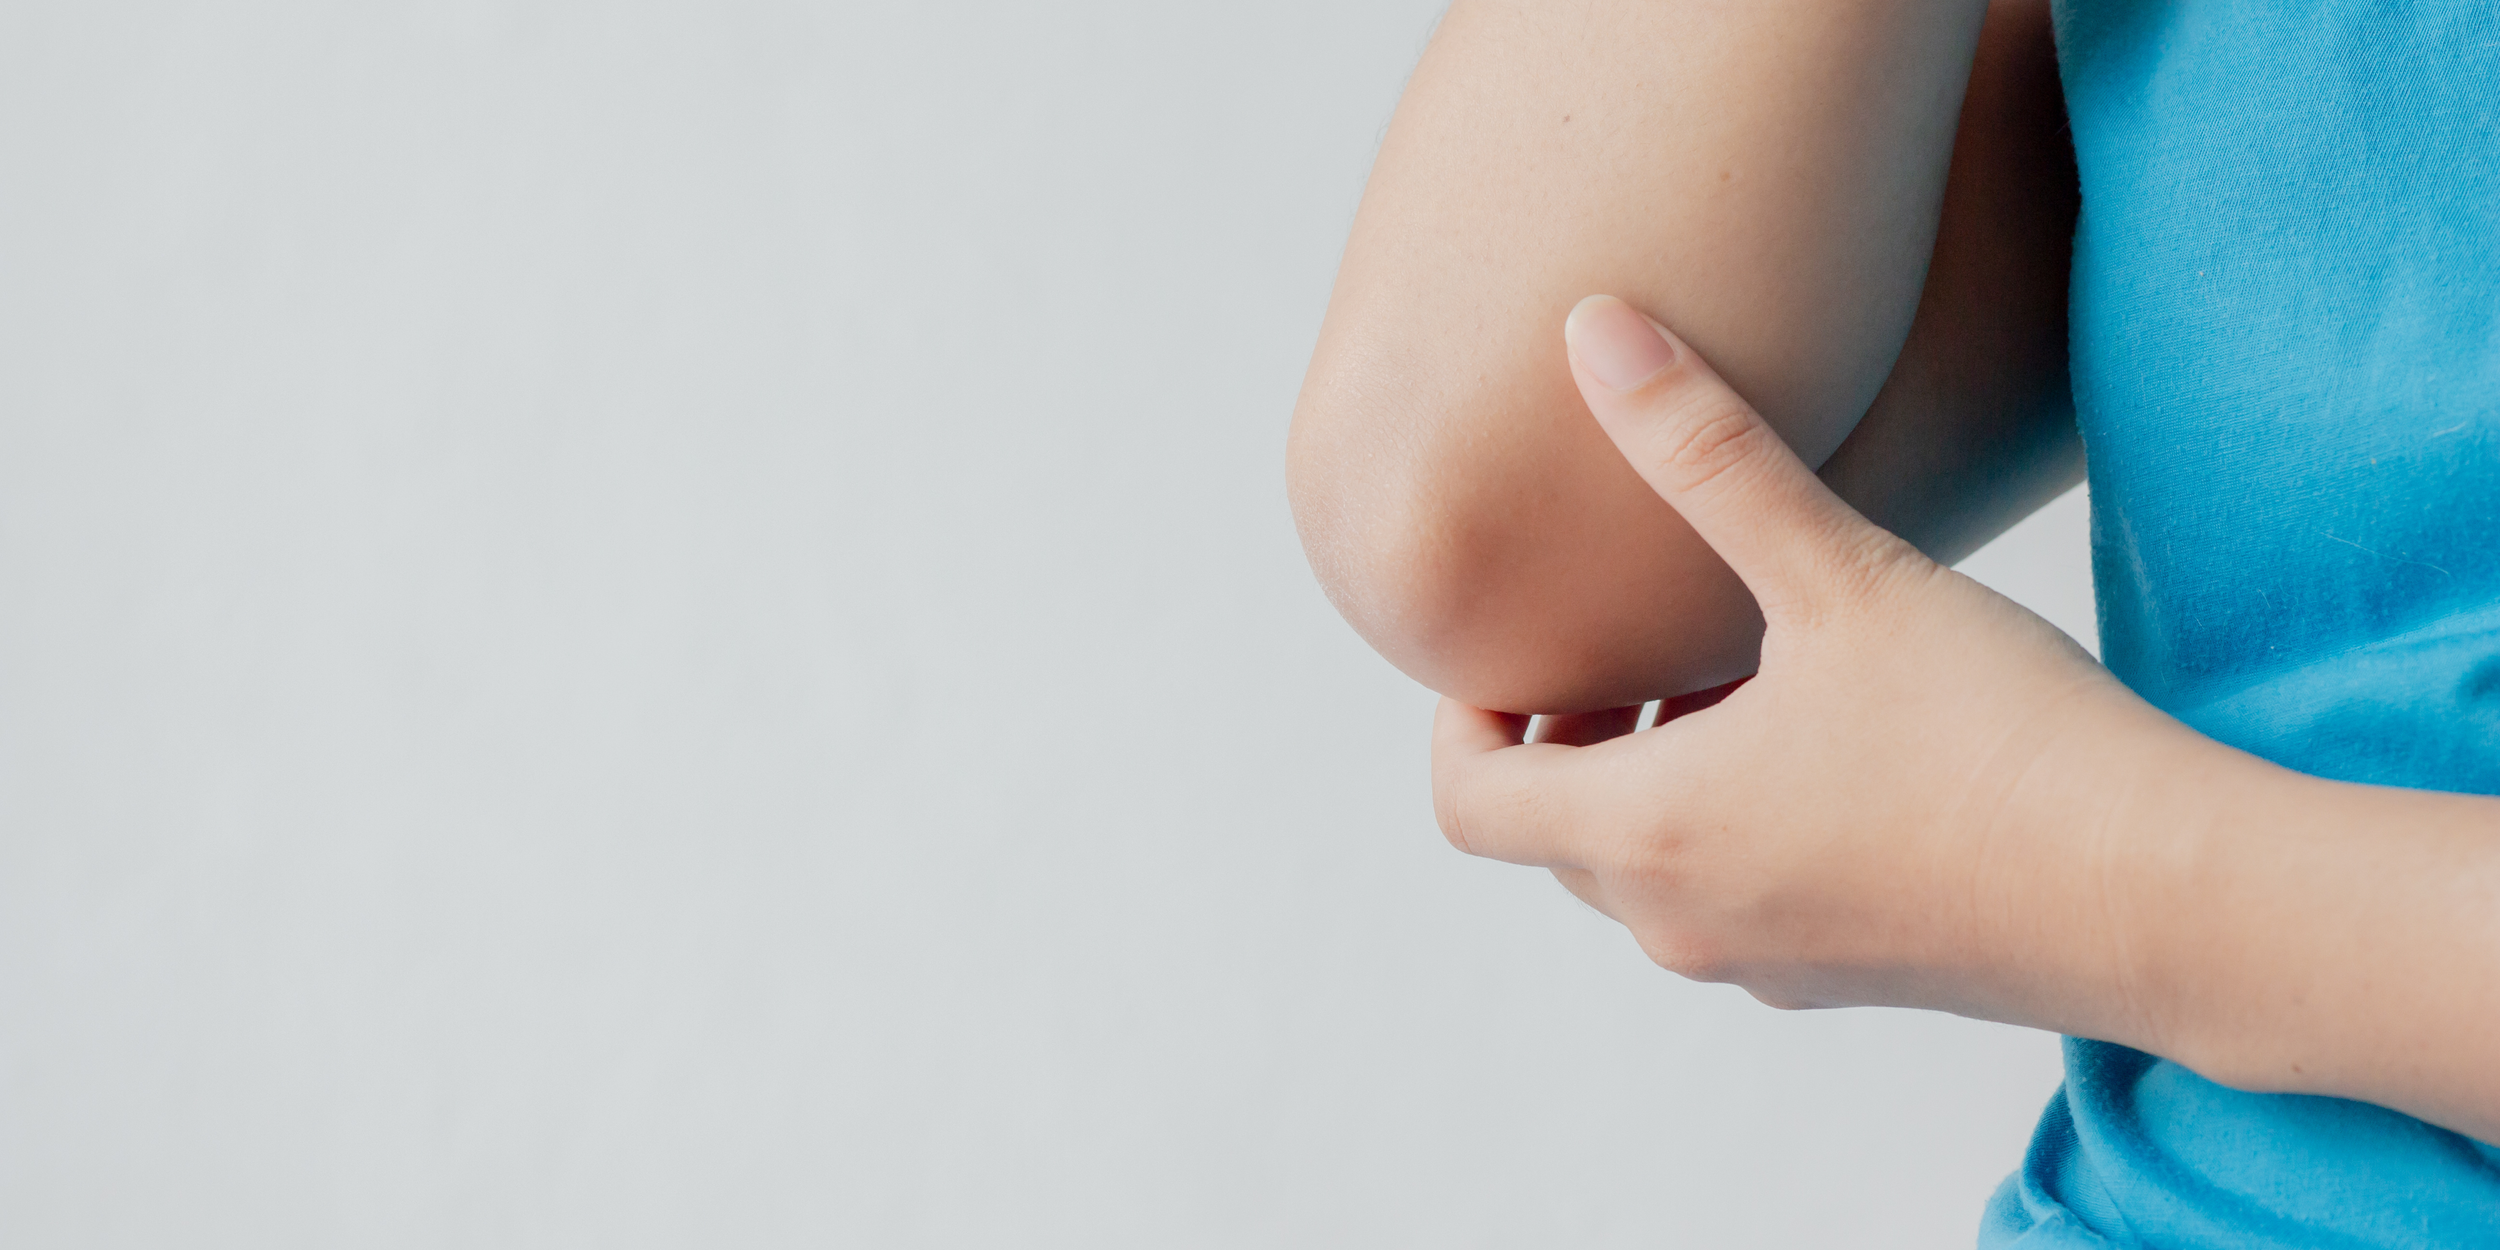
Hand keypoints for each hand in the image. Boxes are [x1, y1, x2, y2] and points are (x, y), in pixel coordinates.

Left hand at [1432, 295, 2219, 1041]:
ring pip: (1648, 871)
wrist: (2172, 900)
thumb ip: (1705, 452)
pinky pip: (1735, 902)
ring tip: (1747, 674)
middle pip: (1551, 834)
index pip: (1465, 800)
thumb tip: (1594, 330)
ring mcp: (1765, 966)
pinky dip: (1735, 827)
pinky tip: (1836, 741)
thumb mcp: (1834, 575)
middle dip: (1574, 735)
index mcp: (1647, 834)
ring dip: (1658, 776)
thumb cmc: (1998, 739)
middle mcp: (1683, 920)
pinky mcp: (1846, 978)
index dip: (1467, 717)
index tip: (1534, 644)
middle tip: (1639, 640)